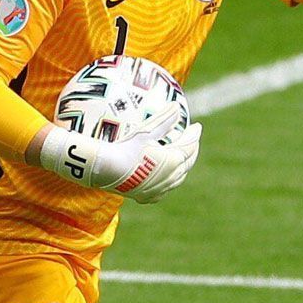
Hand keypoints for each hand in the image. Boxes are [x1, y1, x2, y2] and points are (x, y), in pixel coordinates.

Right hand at [33, 120, 200, 201]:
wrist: (106, 170)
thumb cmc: (126, 147)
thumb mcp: (146, 131)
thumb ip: (164, 119)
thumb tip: (176, 106)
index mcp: (174, 160)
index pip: (190, 145)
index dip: (194, 134)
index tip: (196, 126)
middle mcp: (171, 177)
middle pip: (188, 162)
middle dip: (192, 150)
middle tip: (191, 140)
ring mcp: (160, 189)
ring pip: (178, 178)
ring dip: (182, 167)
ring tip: (181, 159)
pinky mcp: (148, 197)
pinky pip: (164, 189)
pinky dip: (168, 181)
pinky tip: (164, 179)